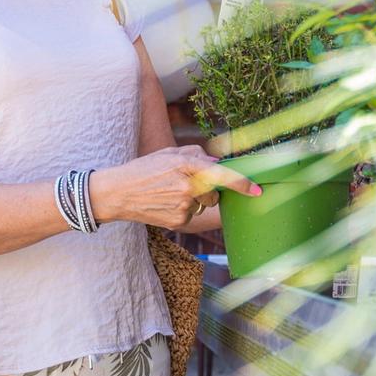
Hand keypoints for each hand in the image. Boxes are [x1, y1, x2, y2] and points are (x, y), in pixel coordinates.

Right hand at [90, 145, 259, 228]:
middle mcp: (188, 188)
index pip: (222, 175)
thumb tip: (217, 163)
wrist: (117, 193)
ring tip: (169, 193)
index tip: (257, 190)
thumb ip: (196, 155)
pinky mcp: (177, 222)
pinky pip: (192, 215)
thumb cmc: (144, 169)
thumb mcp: (169, 153)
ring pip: (203, 205)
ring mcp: (183, 207)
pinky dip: (183, 210)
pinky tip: (165, 204)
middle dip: (208, 189)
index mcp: (187, 167)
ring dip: (194, 200)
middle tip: (185, 183)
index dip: (242, 184)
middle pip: (215, 193)